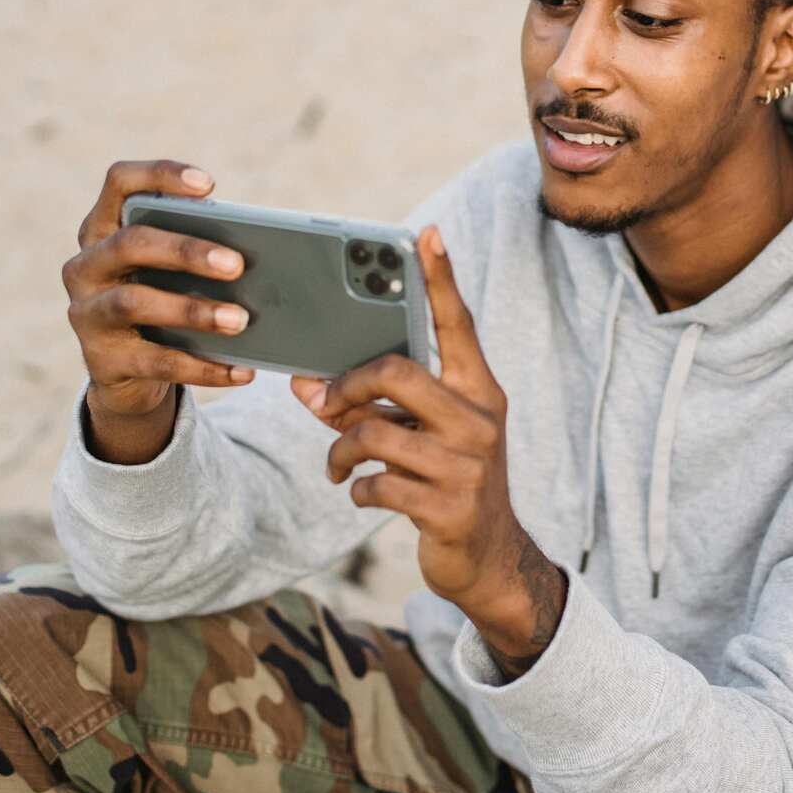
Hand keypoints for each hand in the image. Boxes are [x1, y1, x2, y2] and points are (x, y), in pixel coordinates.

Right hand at [61, 160, 254, 463]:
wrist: (130, 372)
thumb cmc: (165, 299)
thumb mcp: (172, 270)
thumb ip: (198, 250)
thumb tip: (263, 254)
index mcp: (105, 228)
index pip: (119, 182)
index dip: (160, 176)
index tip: (209, 185)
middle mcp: (86, 265)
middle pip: (131, 242)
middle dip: (186, 250)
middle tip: (237, 265)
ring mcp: (86, 313)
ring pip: (135, 302)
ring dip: (193, 311)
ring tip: (241, 320)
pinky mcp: (101, 360)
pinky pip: (155, 362)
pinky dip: (203, 366)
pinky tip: (241, 369)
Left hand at [294, 225, 565, 678]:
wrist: (488, 558)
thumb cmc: (446, 480)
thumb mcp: (422, 436)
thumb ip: (372, 404)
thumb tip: (304, 385)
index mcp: (480, 389)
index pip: (458, 325)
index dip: (440, 280)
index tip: (425, 235)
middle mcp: (479, 418)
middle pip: (396, 373)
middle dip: (346, 386)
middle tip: (323, 402)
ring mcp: (467, 464)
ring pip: (374, 431)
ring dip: (341, 450)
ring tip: (338, 464)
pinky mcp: (448, 507)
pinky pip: (376, 483)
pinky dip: (356, 488)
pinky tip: (362, 493)